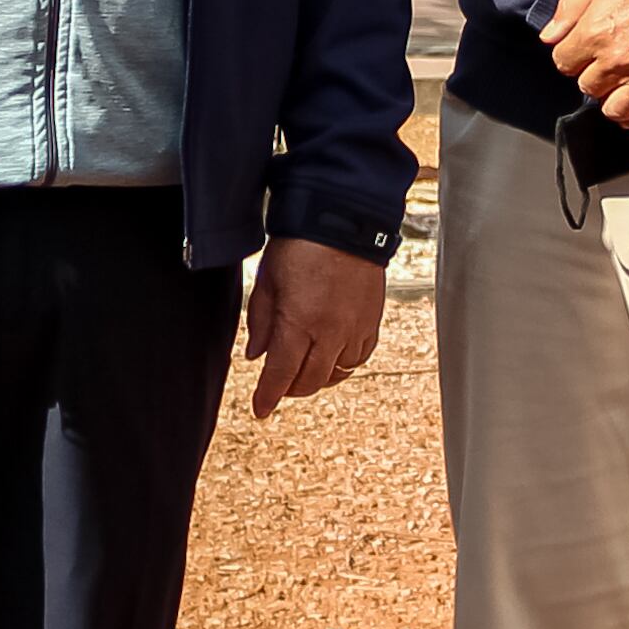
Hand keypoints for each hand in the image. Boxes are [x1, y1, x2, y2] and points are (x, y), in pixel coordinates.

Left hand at [244, 235, 385, 416]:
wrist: (343, 219)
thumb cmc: (300, 244)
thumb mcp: (268, 281)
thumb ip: (261, 322)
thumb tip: (256, 354)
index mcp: (299, 322)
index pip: (281, 374)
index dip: (268, 396)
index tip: (260, 409)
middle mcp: (330, 332)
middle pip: (310, 381)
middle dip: (290, 390)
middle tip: (279, 387)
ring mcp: (355, 328)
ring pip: (337, 373)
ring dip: (317, 379)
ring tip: (305, 372)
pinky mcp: (372, 320)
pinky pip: (360, 357)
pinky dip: (344, 364)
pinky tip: (333, 357)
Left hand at [542, 0, 628, 133]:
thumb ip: (572, 7)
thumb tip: (550, 36)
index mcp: (594, 34)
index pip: (564, 63)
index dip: (576, 56)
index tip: (589, 52)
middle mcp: (615, 62)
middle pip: (589, 88)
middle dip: (598, 77)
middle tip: (614, 65)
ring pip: (615, 111)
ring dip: (618, 101)